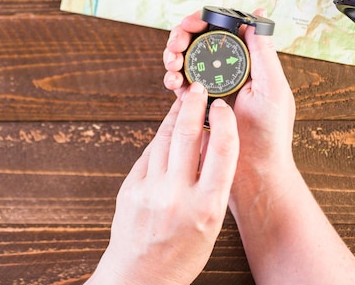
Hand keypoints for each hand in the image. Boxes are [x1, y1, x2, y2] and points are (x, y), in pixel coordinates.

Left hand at [86, 82, 238, 284]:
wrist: (139, 275)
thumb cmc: (182, 254)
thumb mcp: (210, 224)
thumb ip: (212, 184)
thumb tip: (211, 143)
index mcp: (207, 207)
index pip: (222, 152)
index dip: (224, 122)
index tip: (222, 106)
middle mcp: (178, 195)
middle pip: (188, 135)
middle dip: (194, 105)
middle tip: (197, 87)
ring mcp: (150, 190)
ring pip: (164, 139)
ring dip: (175, 117)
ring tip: (183, 103)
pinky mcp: (130, 187)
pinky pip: (148, 154)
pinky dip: (159, 140)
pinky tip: (166, 132)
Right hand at [162, 10, 296, 203]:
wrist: (253, 172)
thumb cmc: (271, 134)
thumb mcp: (272, 88)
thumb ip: (263, 53)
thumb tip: (257, 17)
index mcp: (247, 62)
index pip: (222, 29)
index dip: (203, 20)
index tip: (193, 23)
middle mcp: (227, 71)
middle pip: (198, 41)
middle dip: (182, 37)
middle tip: (176, 44)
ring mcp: (209, 87)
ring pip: (184, 59)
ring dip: (173, 56)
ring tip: (172, 65)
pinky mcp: (195, 105)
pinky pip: (179, 84)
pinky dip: (172, 78)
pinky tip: (173, 83)